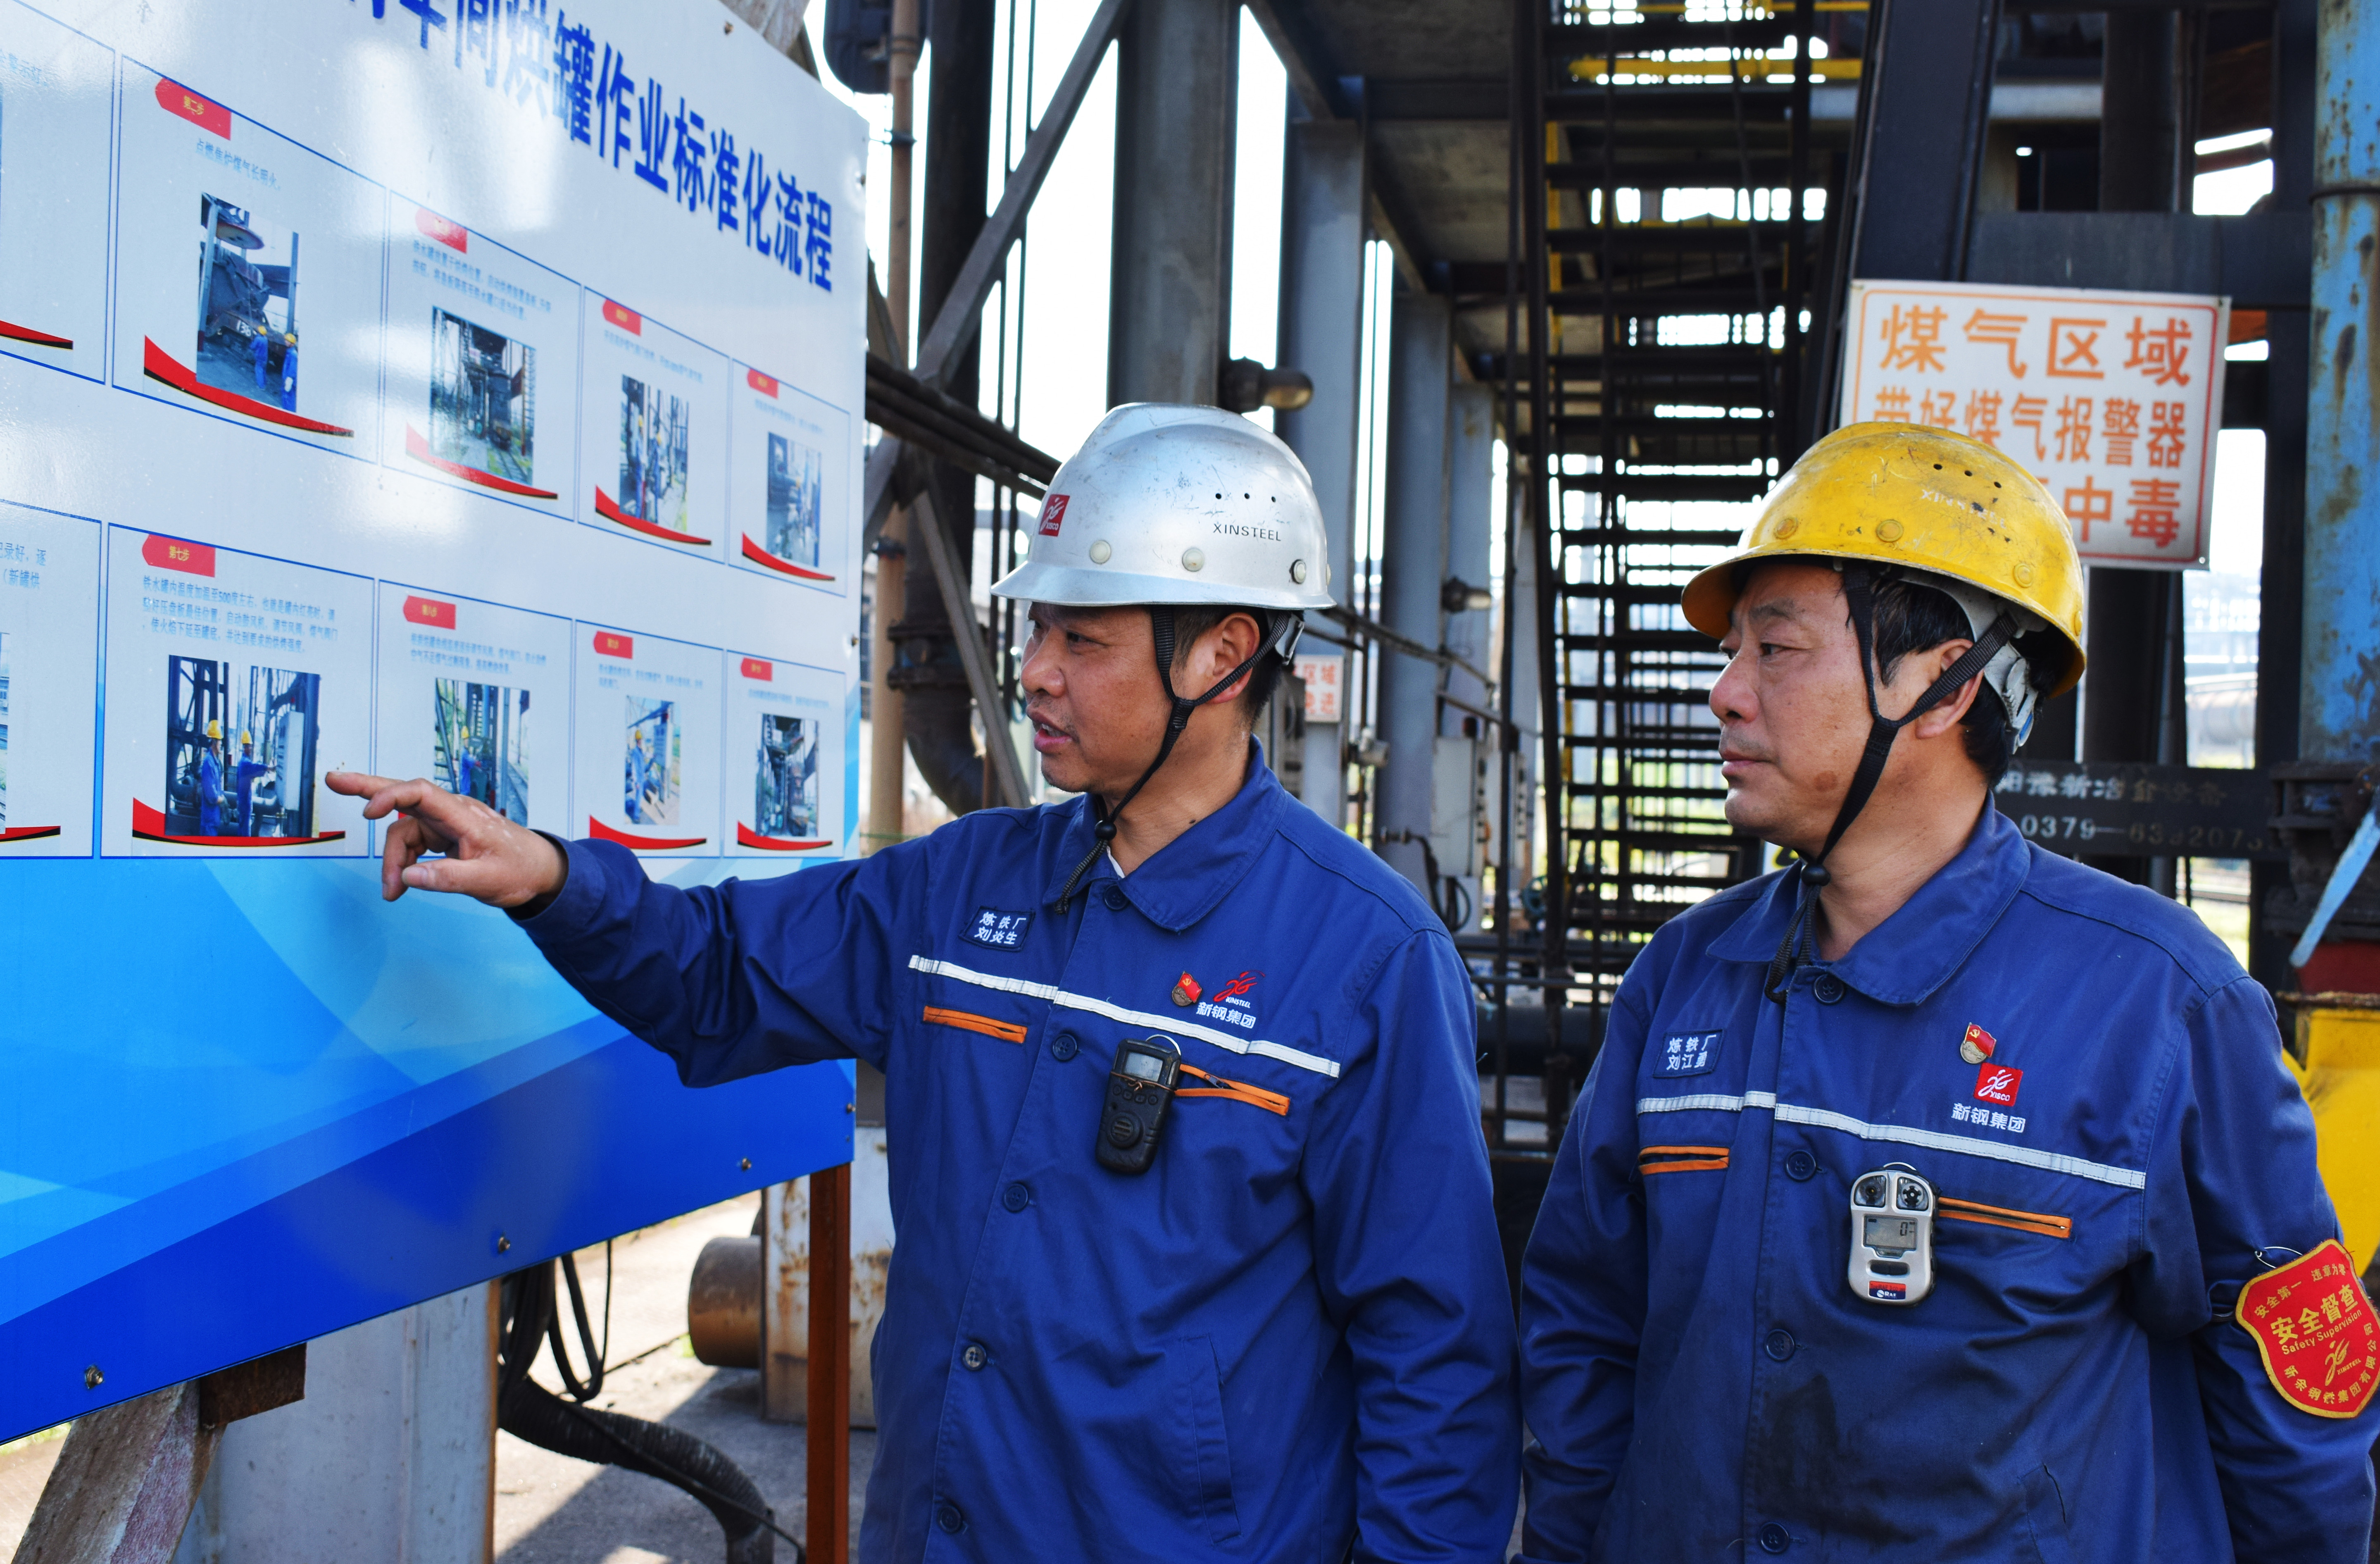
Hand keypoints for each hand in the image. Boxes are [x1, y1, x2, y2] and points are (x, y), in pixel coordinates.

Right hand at [325, 771, 568, 908]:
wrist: (539, 871)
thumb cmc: (519, 869)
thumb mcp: (487, 881)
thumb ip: (448, 879)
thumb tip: (407, 878)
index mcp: (462, 815)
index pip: (421, 793)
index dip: (391, 796)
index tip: (368, 812)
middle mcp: (450, 813)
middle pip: (403, 794)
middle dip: (367, 788)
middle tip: (334, 780)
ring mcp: (444, 823)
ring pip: (403, 832)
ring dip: (391, 860)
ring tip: (390, 891)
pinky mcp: (441, 836)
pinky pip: (411, 844)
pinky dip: (402, 864)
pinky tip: (399, 884)